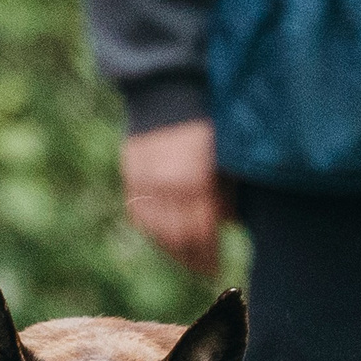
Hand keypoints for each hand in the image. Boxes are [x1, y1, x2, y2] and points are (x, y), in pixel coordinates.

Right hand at [122, 119, 228, 275]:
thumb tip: (230, 225)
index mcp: (195, 180)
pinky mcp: (130, 177)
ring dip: (172, 249)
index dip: (209, 256)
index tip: (217, 270)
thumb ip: (228, 192)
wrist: (167, 90)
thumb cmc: (207, 121)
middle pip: (178, 239)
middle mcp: (166, 186)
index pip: (201, 233)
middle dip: (192, 258)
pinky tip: (165, 237)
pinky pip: (140, 216)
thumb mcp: (226, 156)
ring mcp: (144, 183)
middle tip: (204, 270)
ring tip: (186, 258)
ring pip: (156, 231)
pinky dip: (153, 230)